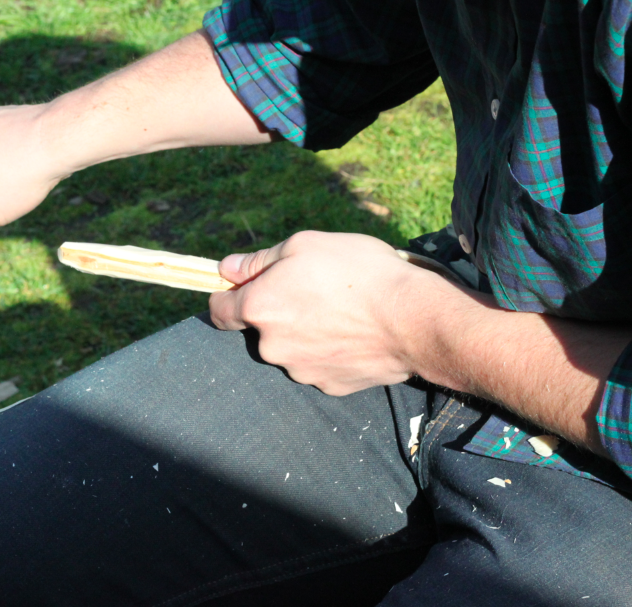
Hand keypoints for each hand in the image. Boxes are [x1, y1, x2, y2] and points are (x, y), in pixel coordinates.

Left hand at [208, 231, 443, 394]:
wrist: (412, 319)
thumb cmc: (357, 272)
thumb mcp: (304, 245)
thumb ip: (258, 260)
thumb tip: (227, 269)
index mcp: (259, 308)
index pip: (219, 310)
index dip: (226, 297)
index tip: (240, 289)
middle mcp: (272, 346)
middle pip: (261, 329)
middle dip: (278, 312)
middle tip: (313, 290)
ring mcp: (301, 371)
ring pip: (292, 348)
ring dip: (305, 333)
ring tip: (342, 311)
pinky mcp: (330, 386)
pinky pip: (320, 364)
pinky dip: (330, 351)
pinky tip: (355, 333)